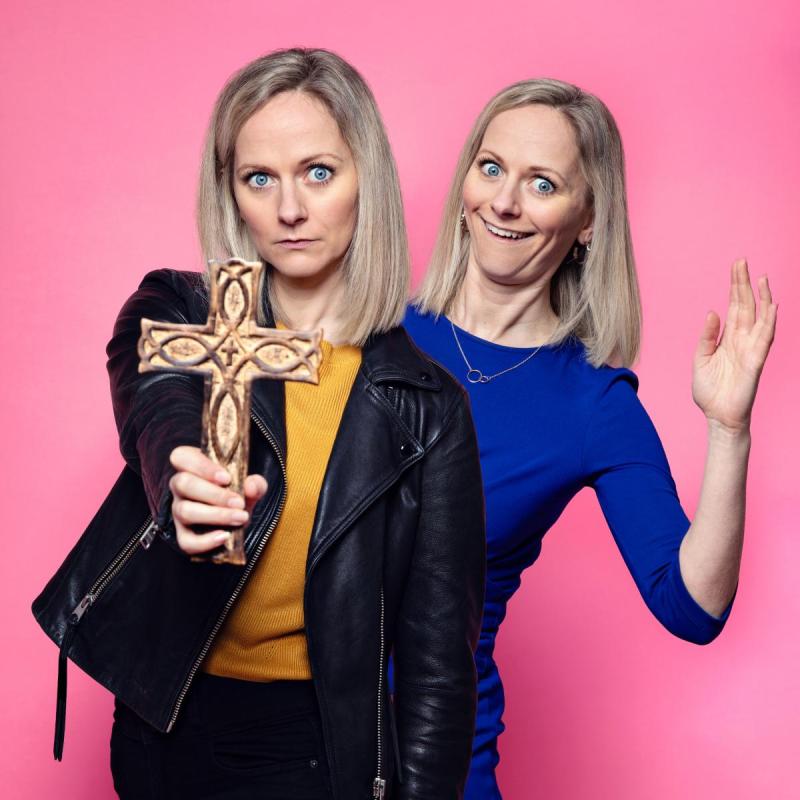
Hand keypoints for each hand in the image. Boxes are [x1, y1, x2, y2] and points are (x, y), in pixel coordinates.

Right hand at [168, 446, 267, 555]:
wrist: (237, 519)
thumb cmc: (238, 493)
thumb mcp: (250, 485)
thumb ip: (255, 483)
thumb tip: (251, 486)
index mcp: (191, 465)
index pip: (182, 457)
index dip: (202, 466)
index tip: (227, 477)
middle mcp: (180, 486)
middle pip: (183, 483)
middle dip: (214, 494)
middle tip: (239, 502)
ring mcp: (178, 510)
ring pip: (185, 511)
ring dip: (215, 515)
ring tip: (240, 517)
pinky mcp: (183, 535)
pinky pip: (186, 541)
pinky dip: (205, 541)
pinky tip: (225, 536)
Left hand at [692, 259, 776, 433]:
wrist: (718, 416)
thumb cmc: (710, 391)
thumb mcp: (701, 359)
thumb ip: (707, 337)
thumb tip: (712, 312)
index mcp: (728, 338)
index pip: (733, 306)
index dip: (735, 286)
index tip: (736, 266)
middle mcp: (742, 340)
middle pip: (745, 306)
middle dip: (744, 284)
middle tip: (742, 261)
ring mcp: (750, 349)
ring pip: (760, 317)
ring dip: (762, 297)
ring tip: (762, 277)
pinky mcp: (755, 361)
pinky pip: (765, 339)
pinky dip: (769, 321)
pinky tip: (772, 305)